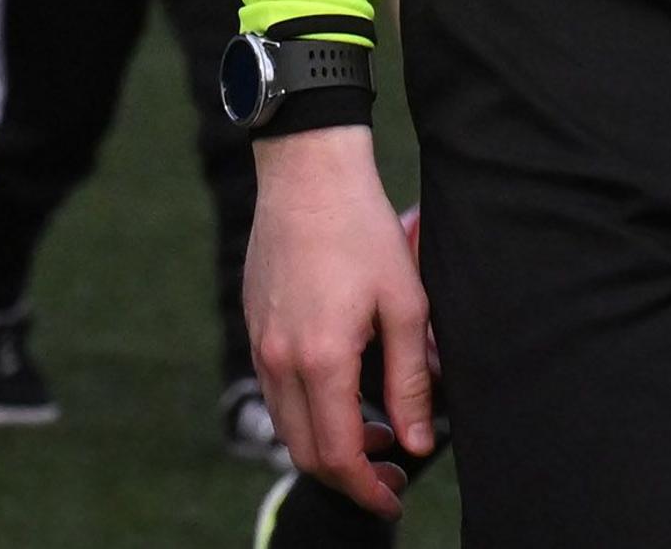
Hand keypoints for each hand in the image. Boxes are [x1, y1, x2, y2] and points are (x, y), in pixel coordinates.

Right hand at [247, 123, 436, 517]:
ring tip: (373, 434)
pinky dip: (305, 408)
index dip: (366, 488)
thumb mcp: (405, 306)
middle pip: (304, 449)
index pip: (337, 454)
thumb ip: (410, 381)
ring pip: (284, 421)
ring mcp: (259, 340)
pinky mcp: (253, 321)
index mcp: (321, 359)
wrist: (306, 172)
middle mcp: (278, 358)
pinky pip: (274, 387)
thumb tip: (417, 441)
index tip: (394, 497)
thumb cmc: (362, 231)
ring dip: (324, 442)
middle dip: (346, 475)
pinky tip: (340, 392)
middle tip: (390, 473)